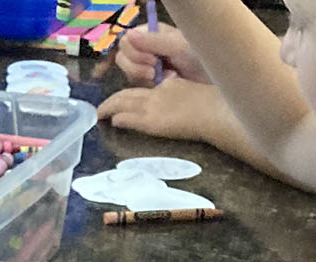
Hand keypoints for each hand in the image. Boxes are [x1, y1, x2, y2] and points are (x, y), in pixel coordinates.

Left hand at [97, 76, 237, 145]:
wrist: (215, 112)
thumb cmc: (216, 105)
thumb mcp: (198, 94)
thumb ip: (185, 96)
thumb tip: (184, 100)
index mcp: (170, 85)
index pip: (146, 89)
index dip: (133, 93)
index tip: (127, 99)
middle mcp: (157, 93)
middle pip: (129, 93)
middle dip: (114, 99)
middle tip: (103, 105)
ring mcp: (152, 107)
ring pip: (123, 103)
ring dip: (109, 108)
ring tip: (99, 113)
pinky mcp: (150, 121)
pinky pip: (128, 118)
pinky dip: (118, 118)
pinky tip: (111, 121)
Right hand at [111, 24, 209, 84]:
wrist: (220, 81)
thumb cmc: (203, 58)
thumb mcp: (179, 46)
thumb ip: (154, 41)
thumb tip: (128, 35)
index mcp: (152, 34)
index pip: (126, 41)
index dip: (133, 52)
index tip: (151, 59)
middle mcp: (147, 50)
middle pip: (123, 58)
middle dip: (136, 67)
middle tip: (154, 72)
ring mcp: (149, 68)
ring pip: (129, 73)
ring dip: (143, 78)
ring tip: (165, 79)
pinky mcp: (153, 85)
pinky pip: (139, 88)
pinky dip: (149, 88)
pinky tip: (165, 85)